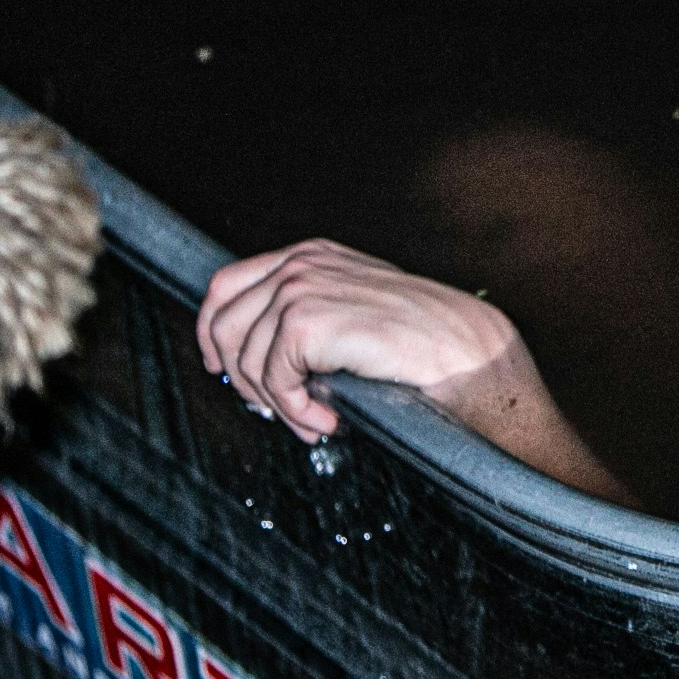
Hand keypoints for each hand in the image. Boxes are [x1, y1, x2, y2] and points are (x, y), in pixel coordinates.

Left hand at [196, 239, 521, 442]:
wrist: (466, 352)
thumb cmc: (423, 342)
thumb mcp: (355, 310)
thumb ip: (308, 316)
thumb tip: (253, 360)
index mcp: (310, 256)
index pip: (226, 286)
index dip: (212, 332)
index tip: (221, 368)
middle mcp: (300, 264)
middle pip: (224, 324)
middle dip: (244, 379)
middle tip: (281, 410)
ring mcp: (301, 289)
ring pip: (247, 360)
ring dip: (278, 405)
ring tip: (316, 422)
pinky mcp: (306, 322)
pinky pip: (273, 380)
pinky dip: (295, 411)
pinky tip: (328, 420)